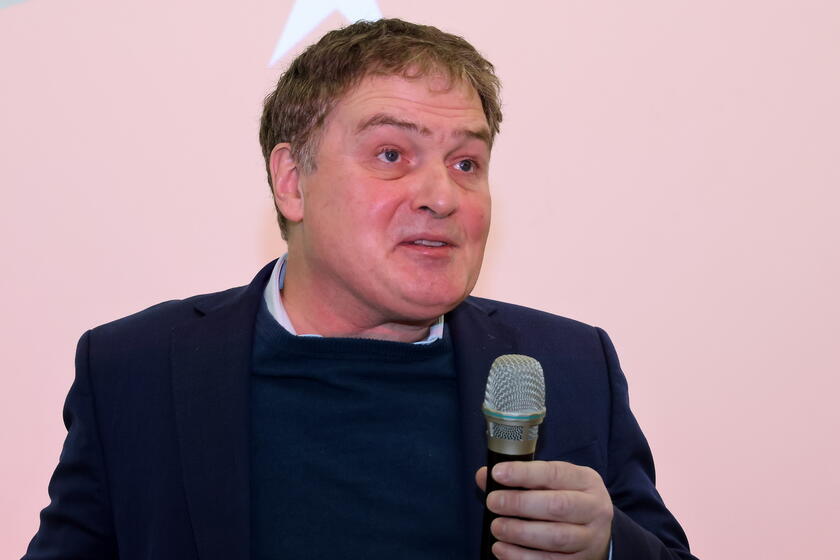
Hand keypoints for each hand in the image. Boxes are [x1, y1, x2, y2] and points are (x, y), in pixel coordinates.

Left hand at [476, 461, 612, 559]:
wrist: (596, 530)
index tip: (498, 473)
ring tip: (497, 527)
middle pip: (558, 506)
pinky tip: (502, 549)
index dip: (525, 473)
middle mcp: (593, 509)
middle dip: (520, 504)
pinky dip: (522, 557)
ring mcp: (590, 538)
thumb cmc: (567, 498)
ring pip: (556, 537)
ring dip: (521, 533)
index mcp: (586, 481)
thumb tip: (484, 476)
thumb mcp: (552, 481)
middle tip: (493, 502)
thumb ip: (521, 476)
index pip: (554, 473)